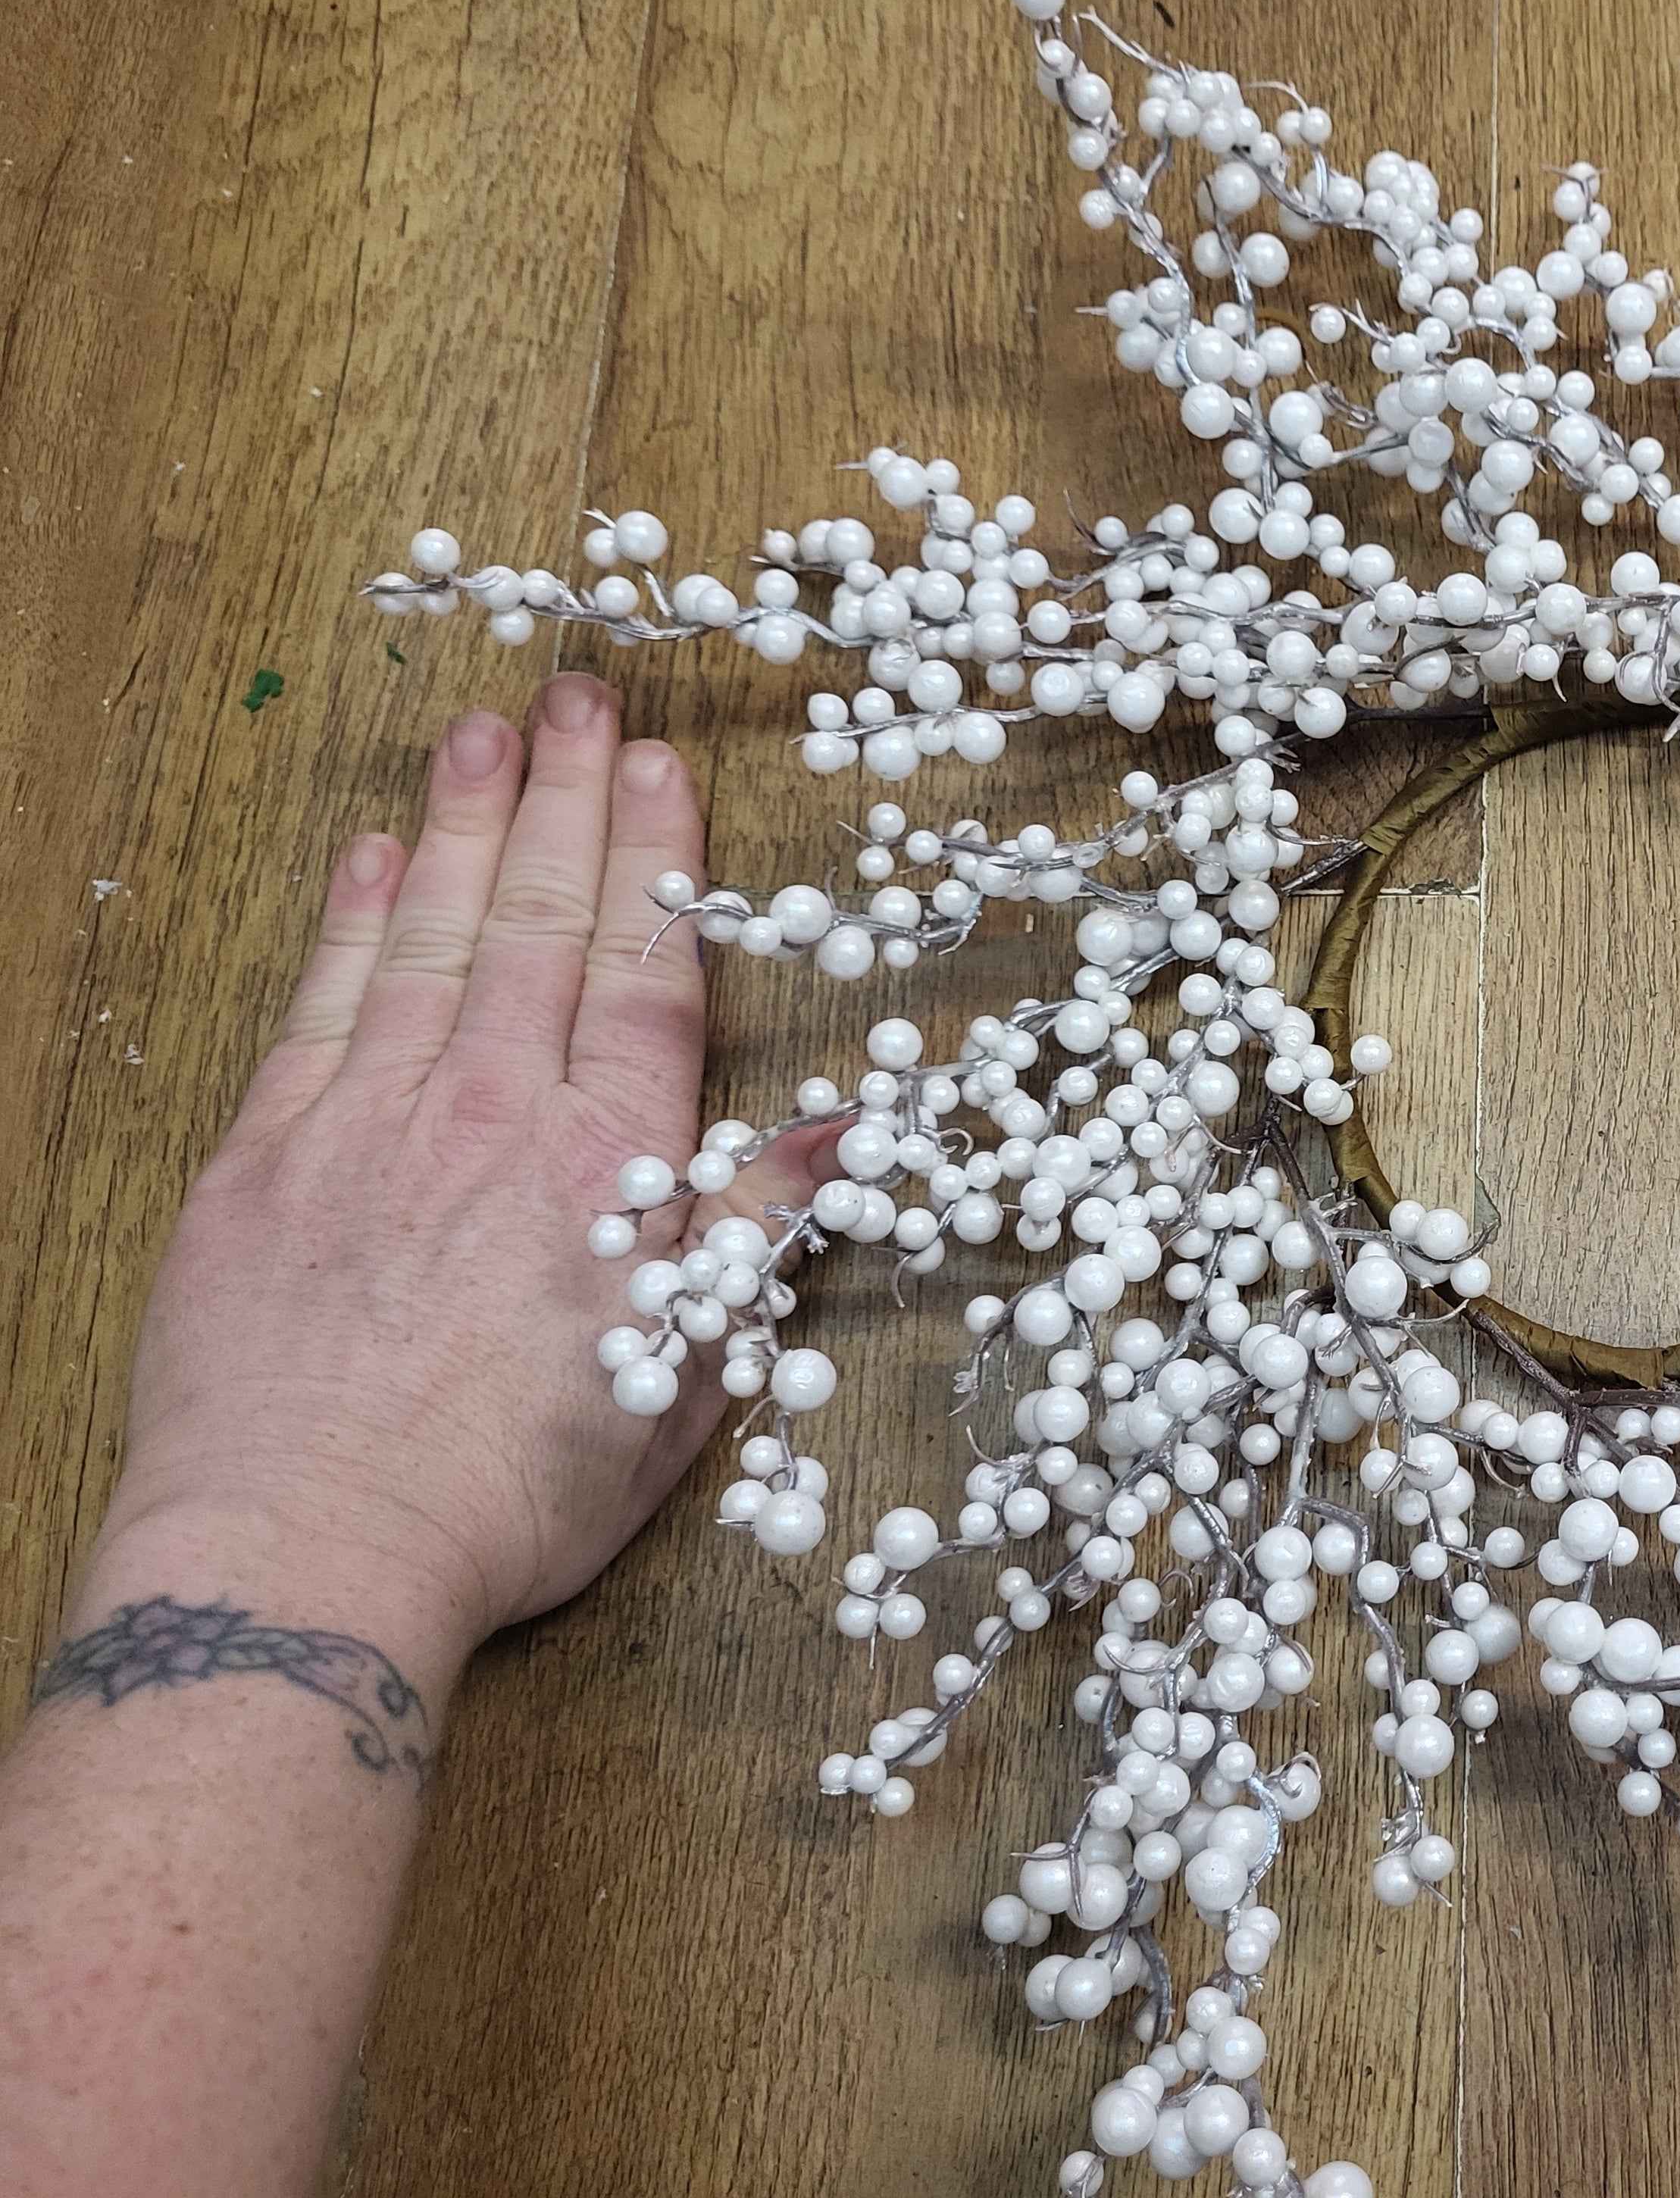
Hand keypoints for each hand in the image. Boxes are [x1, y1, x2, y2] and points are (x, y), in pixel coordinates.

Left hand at [101, 672, 819, 1661]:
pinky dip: (346, 920)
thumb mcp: (682, 1375)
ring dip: (455, 822)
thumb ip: (753, 1234)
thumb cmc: (510, 1490)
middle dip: (562, 798)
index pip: (644, 973)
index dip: (657, 859)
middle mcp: (491, 1115)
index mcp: (607, 1167)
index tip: (660, 766)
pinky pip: (320, 1004)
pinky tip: (364, 857)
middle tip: (573, 695)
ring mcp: (368, 1123)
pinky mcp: (264, 1158)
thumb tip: (850, 1136)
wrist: (309, 1548)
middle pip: (537, 921)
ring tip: (478, 731)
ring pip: (425, 934)